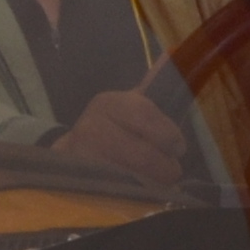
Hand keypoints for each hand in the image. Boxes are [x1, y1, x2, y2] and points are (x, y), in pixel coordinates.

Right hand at [60, 85, 194, 190]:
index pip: (147, 116)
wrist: (70, 156)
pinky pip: (119, 195)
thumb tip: (175, 52)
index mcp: (109, 103)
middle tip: (170, 171)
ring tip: (155, 183)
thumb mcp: (131, 106)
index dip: (169, 136)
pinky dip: (134, 197)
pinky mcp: (80, 185)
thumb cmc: (112, 129)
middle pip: (143, 155)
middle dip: (164, 167)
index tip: (178, 148)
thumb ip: (154, 85)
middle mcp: (92, 128)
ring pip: (134, 178)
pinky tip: (137, 194)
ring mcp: (83, 158)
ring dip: (152, 185)